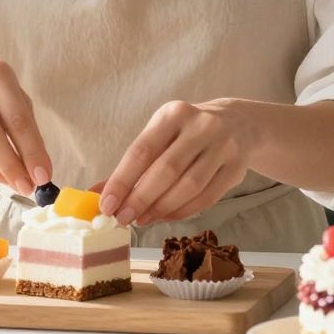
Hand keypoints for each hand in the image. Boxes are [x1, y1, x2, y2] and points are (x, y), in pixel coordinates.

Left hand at [99, 100, 253, 226]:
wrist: (238, 124)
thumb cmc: (186, 134)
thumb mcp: (159, 136)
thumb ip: (129, 166)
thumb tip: (95, 194)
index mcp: (173, 114)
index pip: (142, 150)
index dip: (122, 180)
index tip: (107, 205)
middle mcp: (201, 126)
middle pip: (166, 170)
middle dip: (140, 199)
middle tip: (123, 218)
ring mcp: (222, 146)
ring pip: (189, 186)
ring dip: (161, 208)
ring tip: (142, 220)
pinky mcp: (236, 167)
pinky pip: (207, 197)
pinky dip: (183, 212)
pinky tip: (166, 216)